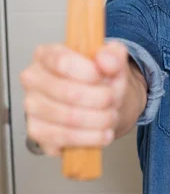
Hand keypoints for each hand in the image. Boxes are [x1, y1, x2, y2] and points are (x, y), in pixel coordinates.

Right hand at [20, 41, 128, 156]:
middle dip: (100, 99)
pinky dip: (90, 138)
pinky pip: (65, 139)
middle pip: (67, 92)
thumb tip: (106, 60)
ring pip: (69, 118)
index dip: (87, 72)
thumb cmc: (99, 78)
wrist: (99, 103)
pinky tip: (103, 133)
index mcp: (46, 55)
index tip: (102, 76)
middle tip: (113, 99)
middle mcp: (33, 80)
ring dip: (99, 119)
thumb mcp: (112, 59)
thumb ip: (113, 55)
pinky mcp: (37, 132)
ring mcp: (32, 108)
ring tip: (111, 116)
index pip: (61, 61)